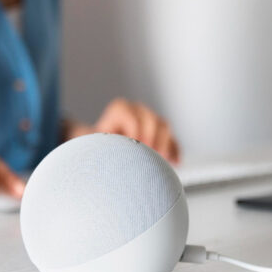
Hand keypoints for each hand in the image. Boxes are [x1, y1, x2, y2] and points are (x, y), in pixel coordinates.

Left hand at [63, 98, 180, 163]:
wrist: (100, 144)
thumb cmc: (97, 143)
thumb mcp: (96, 141)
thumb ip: (102, 145)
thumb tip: (106, 157)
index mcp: (120, 108)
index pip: (133, 118)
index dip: (135, 134)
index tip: (134, 150)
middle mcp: (137, 109)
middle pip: (152, 120)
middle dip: (153, 139)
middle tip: (150, 158)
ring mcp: (150, 118)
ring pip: (164, 126)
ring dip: (166, 144)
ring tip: (162, 162)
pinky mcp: (160, 131)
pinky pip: (172, 138)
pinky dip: (174, 150)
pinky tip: (175, 162)